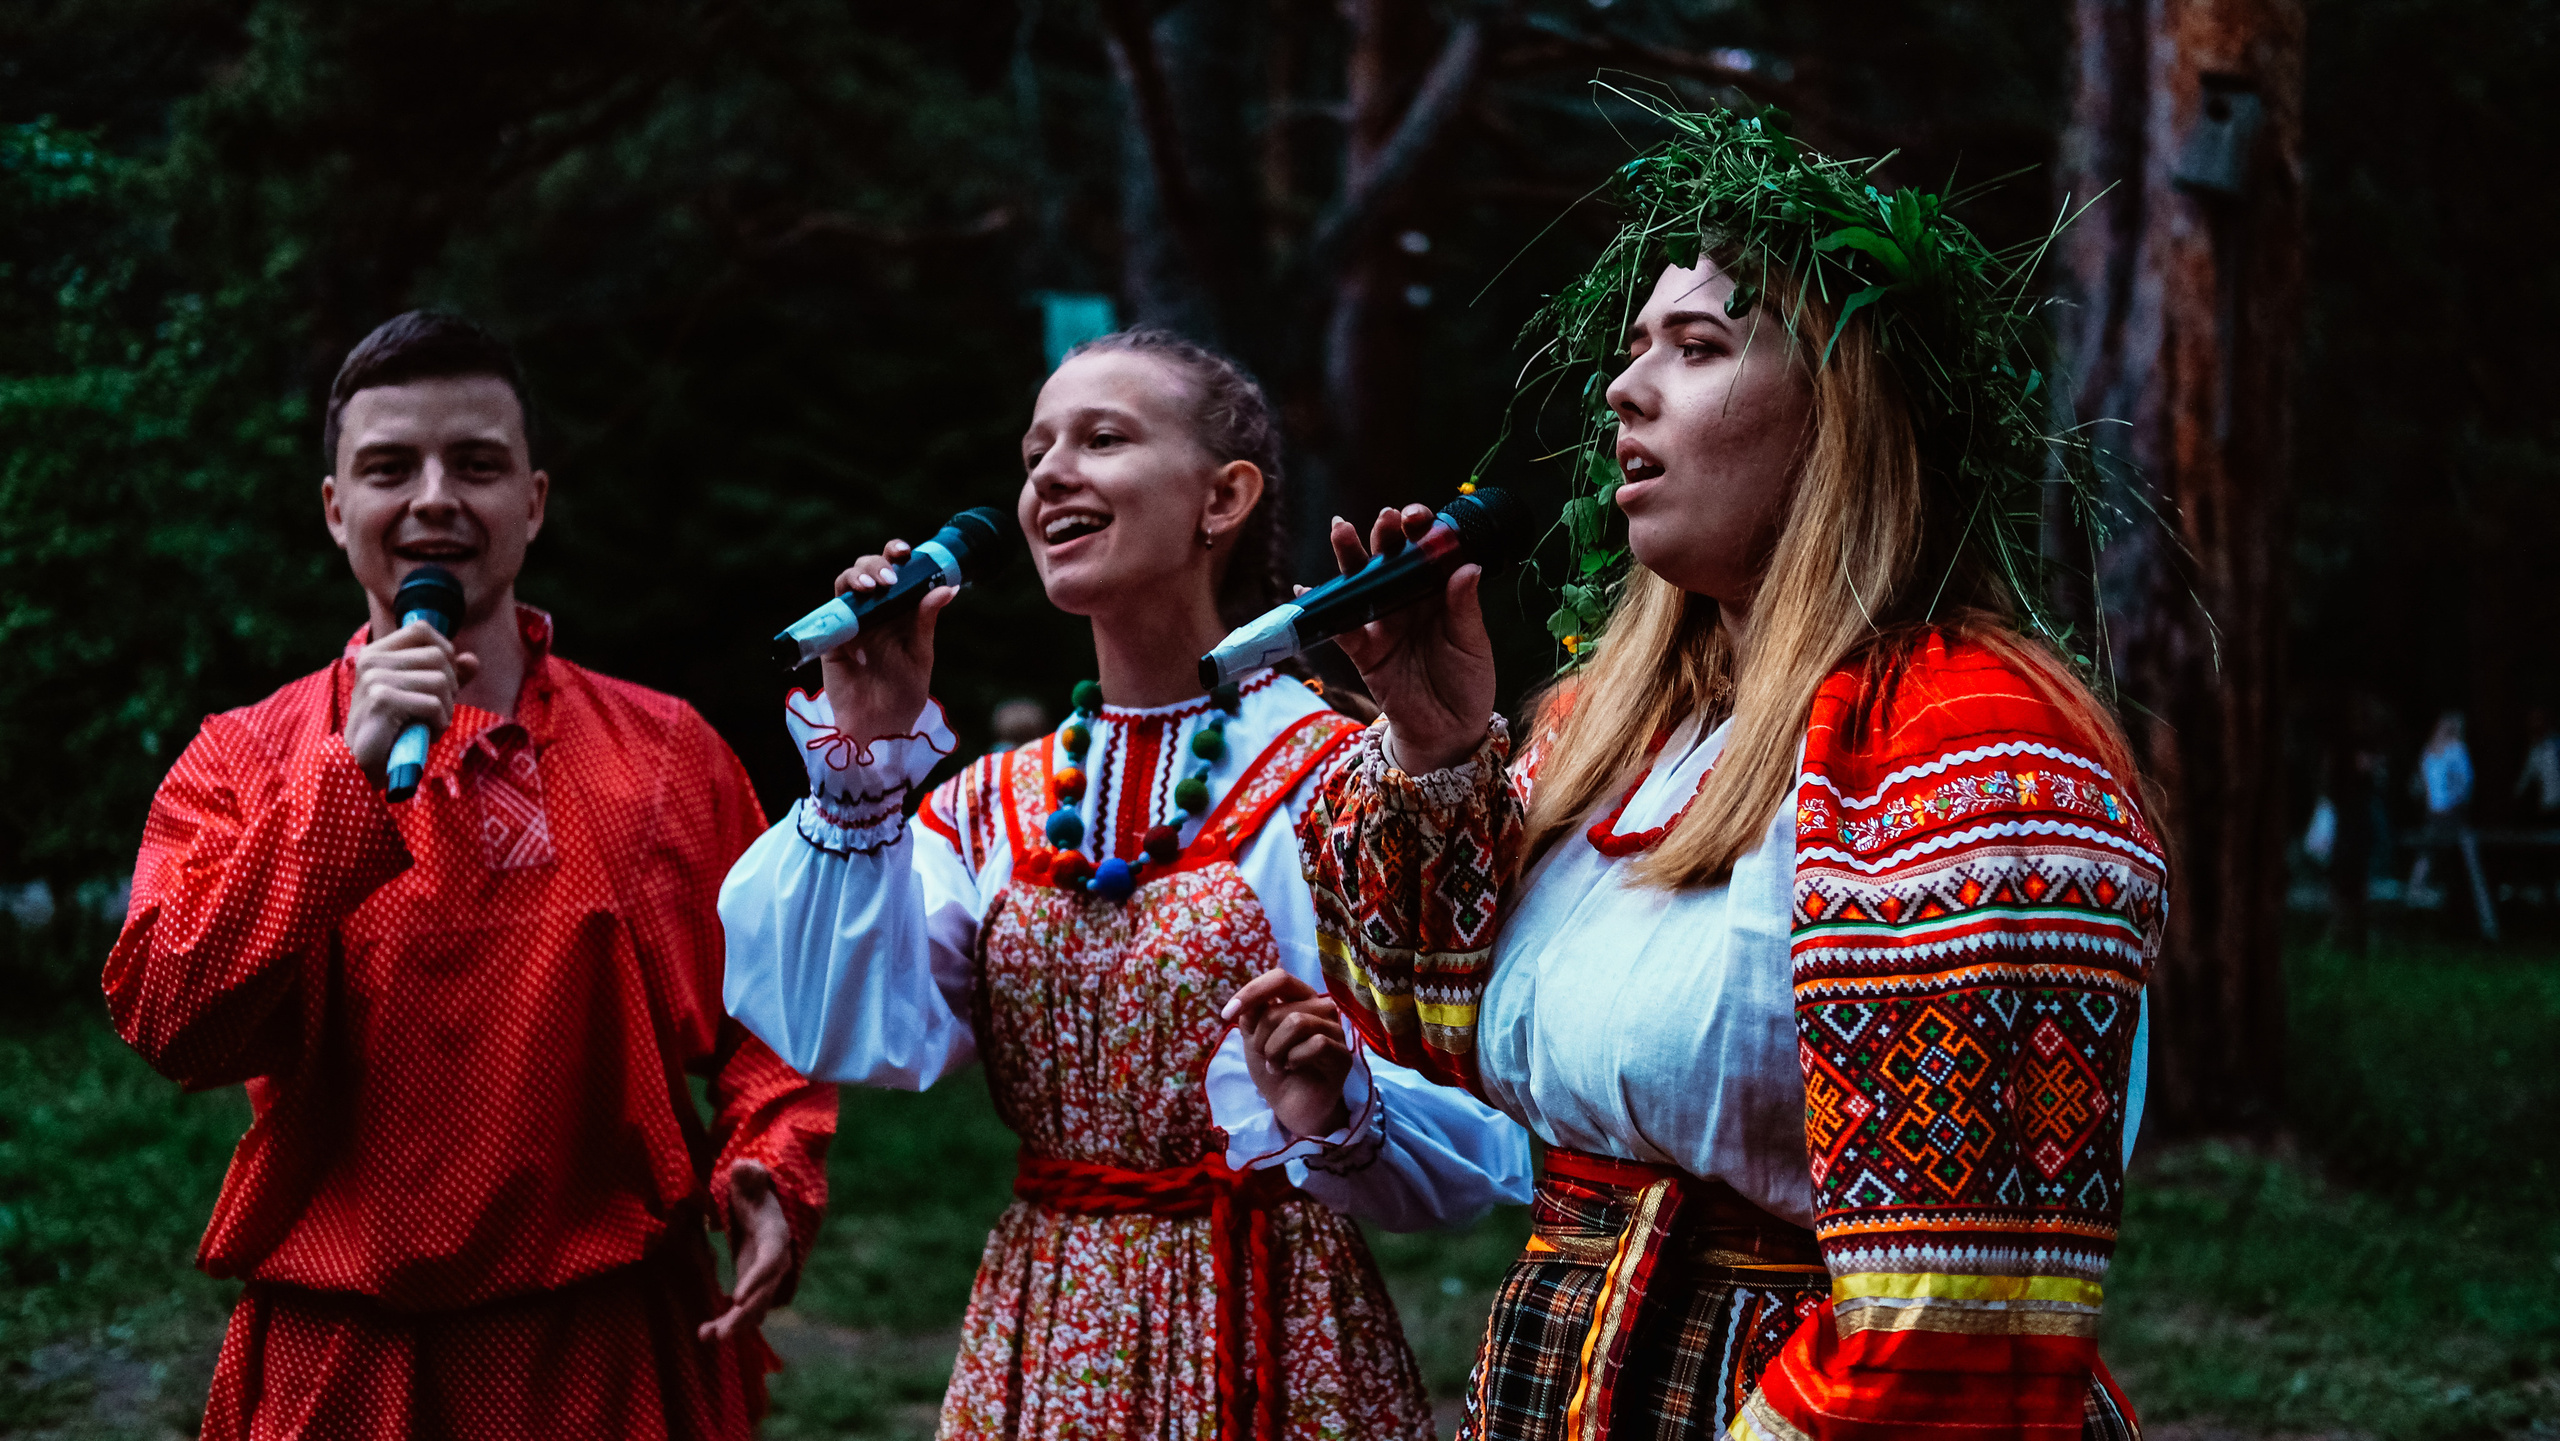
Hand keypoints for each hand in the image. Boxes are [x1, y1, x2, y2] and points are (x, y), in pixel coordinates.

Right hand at [342, 621, 479, 780]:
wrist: (366, 764)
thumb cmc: (396, 727)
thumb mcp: (423, 695)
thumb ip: (448, 674)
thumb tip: (472, 659)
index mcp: (376, 652)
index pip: (420, 629)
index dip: (444, 652)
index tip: (441, 679)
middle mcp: (371, 660)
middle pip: (438, 656)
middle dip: (449, 687)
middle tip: (435, 710)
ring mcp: (374, 678)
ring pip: (440, 680)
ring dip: (445, 709)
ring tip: (428, 724)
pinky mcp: (382, 700)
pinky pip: (433, 704)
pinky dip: (439, 723)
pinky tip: (425, 734)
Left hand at [698, 1161, 790, 1344]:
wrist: (764, 1204)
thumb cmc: (755, 1190)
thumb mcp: (752, 1179)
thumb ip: (750, 1175)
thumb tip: (744, 1166)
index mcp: (775, 1235)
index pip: (771, 1260)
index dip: (757, 1279)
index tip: (736, 1298)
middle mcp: (774, 1261)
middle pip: (764, 1293)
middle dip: (744, 1315)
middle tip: (721, 1334)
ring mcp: (763, 1277)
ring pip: (754, 1308)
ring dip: (733, 1326)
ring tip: (706, 1337)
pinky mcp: (751, 1284)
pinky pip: (743, 1310)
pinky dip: (726, 1322)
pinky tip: (705, 1332)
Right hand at [818, 539, 957, 749]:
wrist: (878, 728)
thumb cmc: (903, 694)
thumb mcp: (920, 655)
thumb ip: (925, 620)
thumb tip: (948, 587)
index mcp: (900, 609)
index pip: (897, 571)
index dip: (897, 554)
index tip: (906, 552)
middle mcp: (875, 610)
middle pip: (868, 569)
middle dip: (876, 565)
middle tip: (888, 580)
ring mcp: (851, 622)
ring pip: (846, 583)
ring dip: (857, 577)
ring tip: (870, 588)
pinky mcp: (831, 638)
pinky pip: (831, 613)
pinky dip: (842, 609)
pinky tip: (857, 621)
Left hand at [1222, 967, 1353, 1138]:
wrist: (1290, 1106)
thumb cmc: (1275, 1068)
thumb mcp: (1254, 1038)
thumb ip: (1251, 1014)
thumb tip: (1248, 1002)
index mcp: (1301, 999)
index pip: (1279, 978)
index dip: (1251, 992)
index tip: (1227, 1014)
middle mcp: (1322, 1009)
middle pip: (1282, 1007)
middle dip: (1262, 1036)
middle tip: (1264, 1056)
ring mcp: (1336, 1031)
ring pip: (1297, 1023)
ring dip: (1275, 1050)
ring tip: (1276, 1065)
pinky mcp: (1343, 1055)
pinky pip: (1316, 1044)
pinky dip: (1294, 1059)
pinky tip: (1292, 1070)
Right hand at [1322, 507, 1495, 774]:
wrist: (1450, 733)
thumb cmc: (1468, 683)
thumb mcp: (1473, 643)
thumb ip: (1465, 607)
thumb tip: (1467, 567)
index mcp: (1439, 592)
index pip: (1427, 551)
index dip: (1422, 530)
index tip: (1420, 518)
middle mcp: (1407, 600)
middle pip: (1391, 559)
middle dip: (1386, 534)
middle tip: (1386, 518)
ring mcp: (1383, 623)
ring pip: (1361, 583)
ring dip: (1350, 556)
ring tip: (1341, 530)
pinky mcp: (1364, 650)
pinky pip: (1340, 626)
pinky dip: (1323, 609)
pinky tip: (1307, 589)